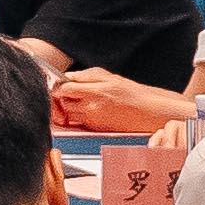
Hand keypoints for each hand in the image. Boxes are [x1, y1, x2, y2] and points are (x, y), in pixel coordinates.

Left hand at [46, 68, 187, 134]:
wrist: (147, 112)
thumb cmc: (131, 93)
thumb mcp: (109, 77)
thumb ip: (86, 76)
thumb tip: (68, 76)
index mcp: (95, 90)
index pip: (64, 88)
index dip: (57, 85)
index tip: (57, 84)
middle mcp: (92, 106)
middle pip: (63, 102)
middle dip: (61, 97)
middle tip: (66, 92)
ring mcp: (92, 119)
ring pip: (69, 113)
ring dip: (68, 107)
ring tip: (79, 101)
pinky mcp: (95, 128)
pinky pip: (78, 121)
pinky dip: (78, 115)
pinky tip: (88, 109)